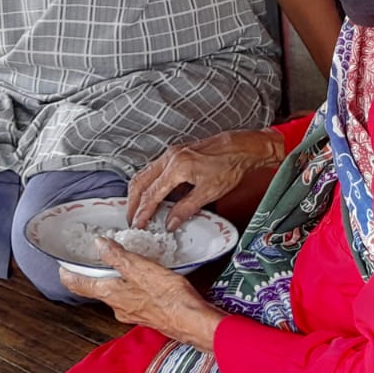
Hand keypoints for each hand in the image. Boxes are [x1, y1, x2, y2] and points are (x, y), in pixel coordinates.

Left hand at [61, 241, 224, 350]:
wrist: (192, 321)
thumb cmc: (169, 297)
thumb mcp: (141, 268)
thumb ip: (118, 256)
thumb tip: (100, 245)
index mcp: (112, 294)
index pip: (81, 286)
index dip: (69, 276)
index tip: (62, 269)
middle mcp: (118, 307)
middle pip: (98, 290)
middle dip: (94, 276)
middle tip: (91, 262)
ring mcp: (133, 313)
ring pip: (116, 295)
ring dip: (114, 282)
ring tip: (119, 267)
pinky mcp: (148, 315)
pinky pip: (132, 299)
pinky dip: (131, 288)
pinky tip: (143, 282)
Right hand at [127, 128, 285, 229]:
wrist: (241, 148)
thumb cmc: (229, 165)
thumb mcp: (209, 192)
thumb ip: (186, 208)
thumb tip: (170, 222)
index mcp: (177, 167)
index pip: (151, 194)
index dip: (143, 212)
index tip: (138, 224)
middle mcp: (170, 157)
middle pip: (140, 182)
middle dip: (133, 202)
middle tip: (131, 218)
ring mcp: (172, 154)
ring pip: (145, 174)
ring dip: (139, 193)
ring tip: (139, 209)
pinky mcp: (177, 154)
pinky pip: (155, 170)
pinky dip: (149, 184)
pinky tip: (155, 196)